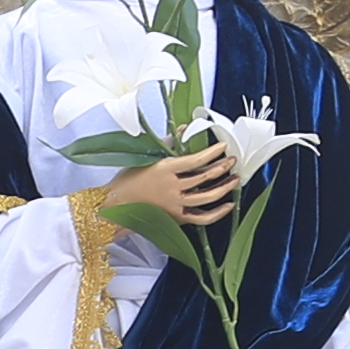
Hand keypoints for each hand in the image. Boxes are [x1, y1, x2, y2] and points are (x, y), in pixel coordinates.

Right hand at [97, 145, 239, 231]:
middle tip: (233, 160)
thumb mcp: (146, 157)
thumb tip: (186, 129)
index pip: (195, 160)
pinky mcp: (176, 219)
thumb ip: (169, 143)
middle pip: (204, 178)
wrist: (115, 206)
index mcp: (164, 169)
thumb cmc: (128, 180)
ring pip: (207, 197)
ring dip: (225, 187)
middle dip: (222, 167)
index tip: (223, 146)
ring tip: (235, 178)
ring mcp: (175, 205)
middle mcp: (171, 188)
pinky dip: (218, 213)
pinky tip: (228, 204)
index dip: (212, 153)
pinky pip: (202, 219)